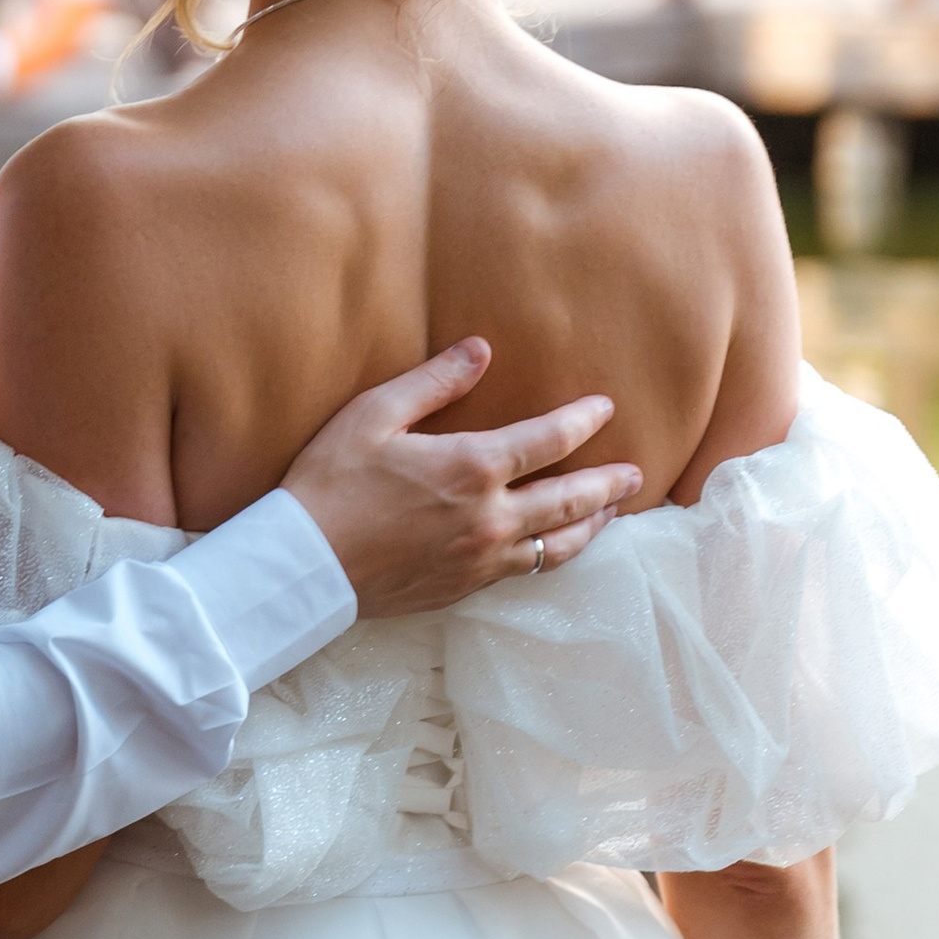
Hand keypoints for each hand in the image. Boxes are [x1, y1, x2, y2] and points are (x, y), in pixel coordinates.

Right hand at [285, 339, 640, 616]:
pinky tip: (556, 547)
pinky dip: (553, 556)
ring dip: (592, 526)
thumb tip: (480, 350)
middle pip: (571, 499)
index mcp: (472, 467)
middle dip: (608, 484)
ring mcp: (481, 558)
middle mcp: (490, 517)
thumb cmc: (330, 484)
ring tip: (611, 514)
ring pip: (558, 545)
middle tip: (634, 474)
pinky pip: (526, 571)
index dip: (582, 421)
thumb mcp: (373, 415)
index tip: (604, 408)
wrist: (303, 567)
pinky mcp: (465, 587)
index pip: (549, 439)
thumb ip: (433, 381)